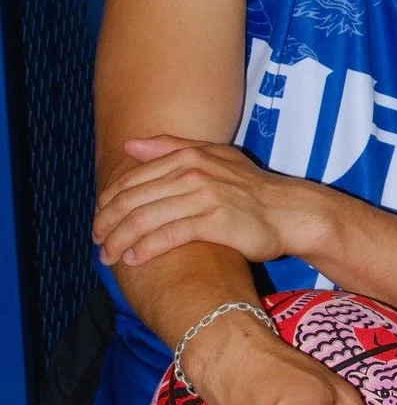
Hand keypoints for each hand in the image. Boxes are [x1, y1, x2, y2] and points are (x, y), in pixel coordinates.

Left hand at [94, 137, 323, 270]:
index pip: (133, 178)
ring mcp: (204, 196)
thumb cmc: (251, 190)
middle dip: (108, 222)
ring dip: (120, 239)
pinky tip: (133, 259)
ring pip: (145, 218)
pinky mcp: (215, 222)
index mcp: (189, 156)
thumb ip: (172, 148)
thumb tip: (130, 145)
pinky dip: (145, 248)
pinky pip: (169, 235)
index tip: (99, 220)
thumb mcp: (215, 157)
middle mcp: (193, 172)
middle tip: (97, 242)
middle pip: (133, 199)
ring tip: (108, 256)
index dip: (109, 200)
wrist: (291, 212)